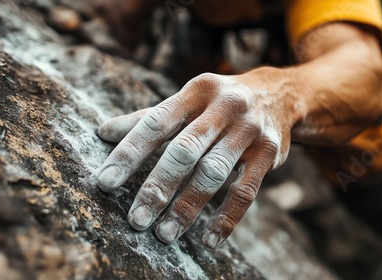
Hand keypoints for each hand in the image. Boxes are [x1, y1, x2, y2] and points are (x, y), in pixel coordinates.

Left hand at [97, 70, 301, 246]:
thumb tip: (102, 132)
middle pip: (185, 151)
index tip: (105, 182)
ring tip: (165, 234)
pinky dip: (227, 218)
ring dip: (187, 207)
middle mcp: (224, 107)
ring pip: (213, 173)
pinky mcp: (269, 153)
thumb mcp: (187, 101)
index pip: (156, 122)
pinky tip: (209, 240)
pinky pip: (246, 191)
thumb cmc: (218, 103)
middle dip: (158, 187)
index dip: (129, 152)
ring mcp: (249, 130)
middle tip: (136, 220)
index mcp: (196, 91)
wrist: (278, 96)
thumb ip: (148, 118)